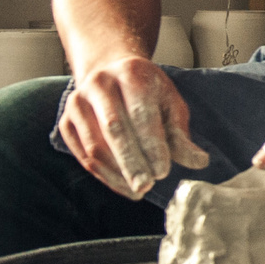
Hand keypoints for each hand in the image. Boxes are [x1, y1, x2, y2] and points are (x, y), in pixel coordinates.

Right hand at [59, 53, 209, 199]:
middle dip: (131, 162)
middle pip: (114, 129)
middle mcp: (99, 85)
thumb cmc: (146, 91)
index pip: (140, 113)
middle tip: (146, 186)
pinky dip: (102, 174)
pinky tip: (121, 185)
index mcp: (131, 74)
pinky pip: (82, 154)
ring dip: (116, 173)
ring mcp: (77, 103)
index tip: (163, 171)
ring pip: (94, 145)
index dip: (151, 145)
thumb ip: (181, 133)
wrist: (109, 73)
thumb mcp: (170, 103)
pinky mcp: (65, 122)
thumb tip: (199, 162)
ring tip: (137, 190)